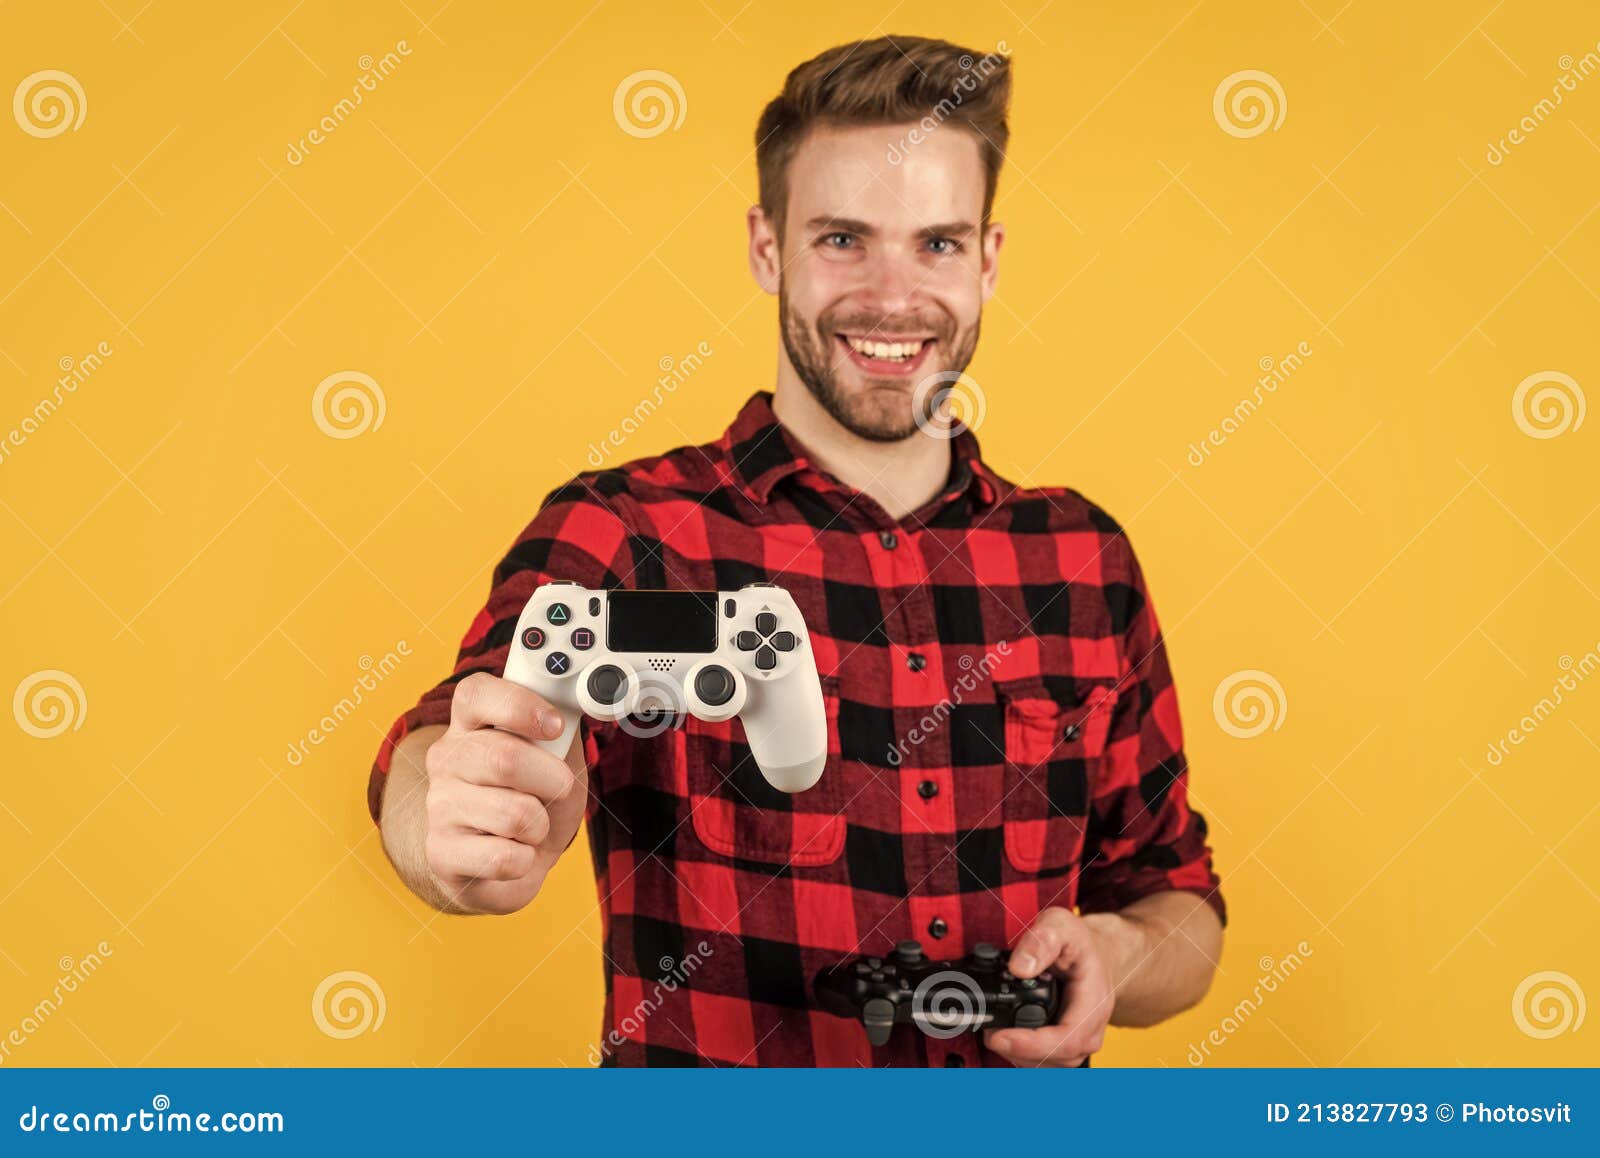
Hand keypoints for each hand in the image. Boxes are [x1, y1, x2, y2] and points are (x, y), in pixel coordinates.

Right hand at [422, 673, 584, 914]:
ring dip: (540, 826)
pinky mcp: (441, 853)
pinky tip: (511, 853)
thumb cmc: (536, 800)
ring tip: (529, 826)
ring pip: (513, 814)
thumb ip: (562, 730)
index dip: (520, 706)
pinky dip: (525, 861)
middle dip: (552, 780)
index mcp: (470, 724)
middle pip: (505, 758)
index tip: (555, 726)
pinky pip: (503, 858)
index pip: (475, 695)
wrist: (513, 864)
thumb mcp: (558, 758)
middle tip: (557, 790)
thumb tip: (575, 706)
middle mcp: (447, 759)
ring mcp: (439, 805)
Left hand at [984, 907, 1123, 1066]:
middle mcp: (1091, 1027)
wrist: (1093, 954)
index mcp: (1095, 1001)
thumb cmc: (1079, 943)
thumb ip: (1041, 941)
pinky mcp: (1066, 1044)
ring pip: (1051, 1064)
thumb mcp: (1061, 925)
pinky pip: (1047, 1061)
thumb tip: (1019, 968)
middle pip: (1058, 1057)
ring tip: (995, 1033)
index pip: (1070, 1037)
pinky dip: (1024, 1054)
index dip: (1033, 1044)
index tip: (1000, 1037)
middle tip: (989, 1033)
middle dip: (1019, 1051)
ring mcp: (1080, 1039)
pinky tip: (1007, 1037)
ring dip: (1019, 1055)